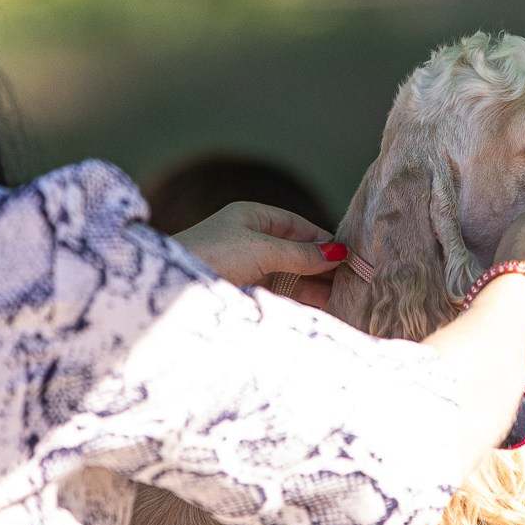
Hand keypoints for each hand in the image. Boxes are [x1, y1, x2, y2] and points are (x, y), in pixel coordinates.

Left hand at [173, 201, 347, 296]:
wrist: (171, 286)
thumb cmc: (213, 255)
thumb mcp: (262, 249)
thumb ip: (301, 254)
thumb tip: (338, 253)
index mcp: (252, 217)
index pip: (299, 226)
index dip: (325, 240)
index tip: (351, 257)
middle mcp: (250, 239)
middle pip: (296, 252)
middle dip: (323, 266)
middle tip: (353, 281)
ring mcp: (246, 266)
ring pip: (289, 275)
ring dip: (314, 285)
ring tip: (342, 298)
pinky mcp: (242, 291)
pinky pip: (278, 293)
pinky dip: (298, 299)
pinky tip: (319, 307)